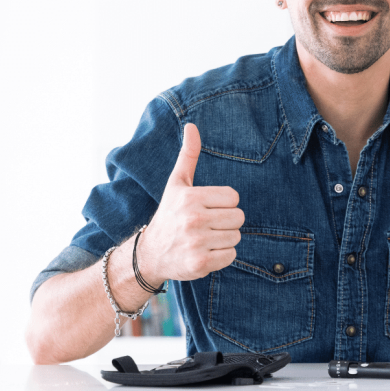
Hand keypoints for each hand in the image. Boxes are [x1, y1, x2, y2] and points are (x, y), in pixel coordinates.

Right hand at [139, 123, 243, 281]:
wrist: (151, 254)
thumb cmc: (169, 214)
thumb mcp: (176, 183)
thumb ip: (188, 155)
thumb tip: (192, 126)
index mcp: (191, 197)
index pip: (234, 197)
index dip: (224, 203)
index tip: (207, 207)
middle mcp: (193, 219)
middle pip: (238, 218)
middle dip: (226, 222)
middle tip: (207, 224)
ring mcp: (196, 243)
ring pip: (236, 237)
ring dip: (224, 239)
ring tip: (205, 238)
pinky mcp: (200, 264)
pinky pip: (231, 256)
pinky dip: (221, 256)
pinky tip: (205, 252)